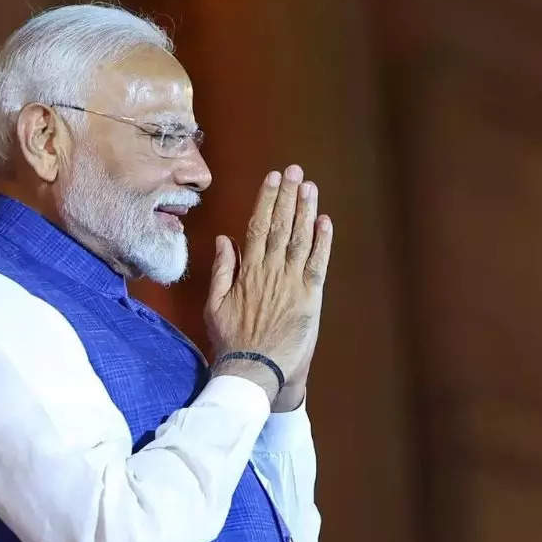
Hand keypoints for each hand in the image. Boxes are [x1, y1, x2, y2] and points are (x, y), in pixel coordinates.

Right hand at [203, 164, 332, 405]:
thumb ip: (222, 269)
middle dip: (288, 196)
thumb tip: (223, 239)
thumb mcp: (215, 304)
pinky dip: (323, 241)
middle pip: (282, 226)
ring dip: (306, 211)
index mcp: (248, 270)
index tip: (273, 178)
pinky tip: (325, 221)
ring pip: (301, 239)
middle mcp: (271, 271)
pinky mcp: (310, 297)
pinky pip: (318, 263)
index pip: (258, 226)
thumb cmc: (231, 340)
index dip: (267, 200)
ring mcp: (292, 282)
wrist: (255, 369)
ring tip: (309, 187)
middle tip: (295, 171)